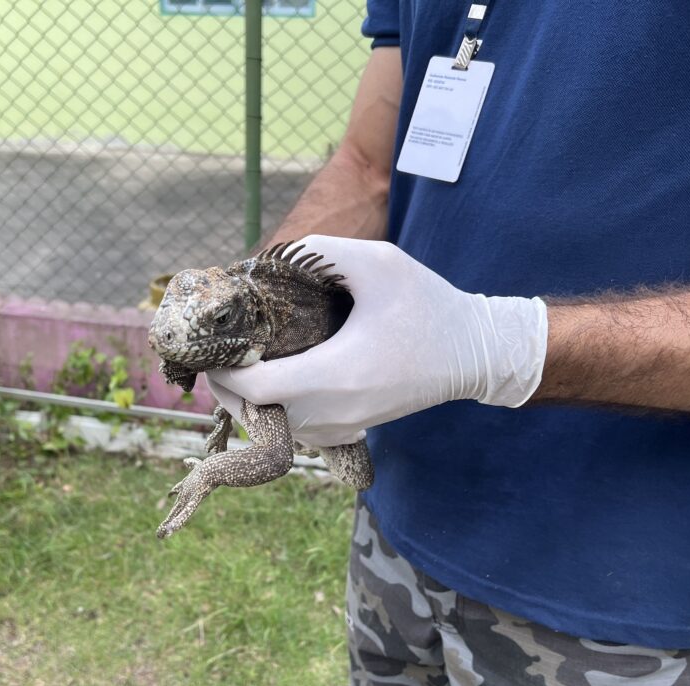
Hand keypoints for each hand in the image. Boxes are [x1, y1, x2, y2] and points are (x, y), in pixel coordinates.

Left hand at [206, 235, 547, 446]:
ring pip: (271, 426)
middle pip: (254, 413)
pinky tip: (274, 376)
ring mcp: (341, 427)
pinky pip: (293, 429)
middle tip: (221, 349)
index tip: (215, 343)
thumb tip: (271, 258)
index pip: (254, 388)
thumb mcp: (379, 262)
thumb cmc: (428, 305)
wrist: (474, 354)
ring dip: (248, 398)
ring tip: (244, 360)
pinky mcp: (348, 431)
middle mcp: (334, 412)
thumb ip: (322, 251)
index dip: (223, 369)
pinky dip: (273, 408)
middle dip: (227, 384)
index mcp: (337, 374)